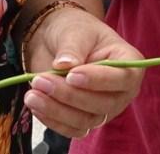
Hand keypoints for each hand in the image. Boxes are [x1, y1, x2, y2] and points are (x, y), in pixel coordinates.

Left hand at [23, 7, 142, 137]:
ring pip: (86, 120)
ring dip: (57, 110)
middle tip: (41, 81)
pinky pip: (72, 129)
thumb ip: (72, 48)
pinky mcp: (84, 118)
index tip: (71, 75)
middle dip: (69, 95)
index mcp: (127, 63)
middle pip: (103, 104)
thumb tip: (64, 65)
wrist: (56, 39)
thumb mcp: (74, 30)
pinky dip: (53, 120)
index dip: (98, 80)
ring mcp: (103, 108)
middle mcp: (120, 90)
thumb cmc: (73, 29)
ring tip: (32, 95)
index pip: (123, 78)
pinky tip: (35, 105)